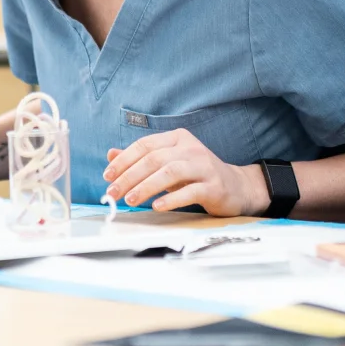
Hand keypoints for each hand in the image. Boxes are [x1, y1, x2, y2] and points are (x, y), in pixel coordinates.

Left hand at [101, 129, 265, 215]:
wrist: (236, 187)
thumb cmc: (197, 175)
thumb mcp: (168, 163)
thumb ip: (141, 158)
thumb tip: (111, 155)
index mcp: (178, 138)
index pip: (145, 145)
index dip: (124, 160)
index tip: (107, 176)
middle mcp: (191, 148)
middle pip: (154, 159)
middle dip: (130, 176)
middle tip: (113, 193)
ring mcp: (204, 166)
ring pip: (170, 172)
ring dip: (146, 186)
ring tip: (130, 200)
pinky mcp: (214, 186)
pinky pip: (190, 191)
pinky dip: (171, 198)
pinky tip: (157, 206)